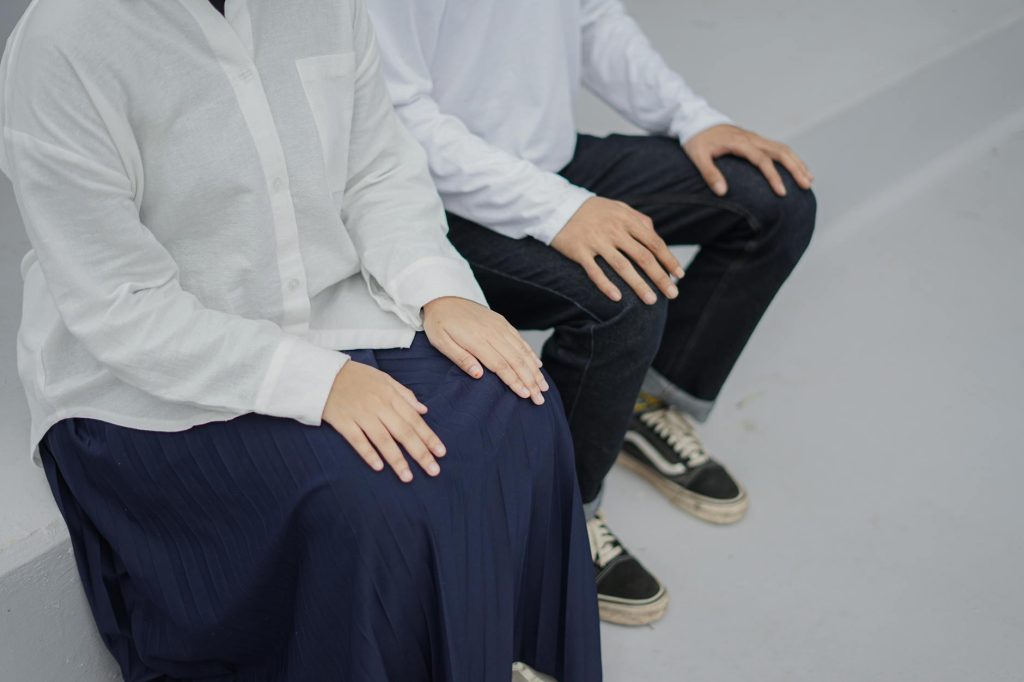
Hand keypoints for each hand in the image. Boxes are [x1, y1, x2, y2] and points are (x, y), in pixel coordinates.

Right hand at [322, 360, 445, 482]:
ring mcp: (360, 414)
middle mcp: (378, 406)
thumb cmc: (357, 376)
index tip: (441, 453)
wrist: (323, 373)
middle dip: (420, 453)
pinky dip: (368, 453)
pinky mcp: (343, 421)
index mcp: (390, 395)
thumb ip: (405, 395)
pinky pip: (357, 440)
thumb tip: (424, 410)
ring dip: (397, 460)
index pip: (414, 420)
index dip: (428, 437)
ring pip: (383, 440)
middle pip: (403, 432)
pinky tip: (378, 467)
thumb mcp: (384, 378)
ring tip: (408, 477)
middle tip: (433, 470)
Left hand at [423, 296, 548, 404]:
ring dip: (534, 370)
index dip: (515, 381)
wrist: (443, 295)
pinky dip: (530, 353)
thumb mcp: (441, 342)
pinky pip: (520, 340)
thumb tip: (479, 375)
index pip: (501, 365)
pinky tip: (538, 365)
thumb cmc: (439, 322)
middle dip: (530, 381)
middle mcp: (492, 332)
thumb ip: (460, 358)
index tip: (526, 395)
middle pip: (516, 360)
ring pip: (522, 351)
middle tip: (540, 399)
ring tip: (544, 387)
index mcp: (477, 339)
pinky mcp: (502, 322)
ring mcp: (499, 326)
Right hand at [551, 196, 682, 304]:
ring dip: (638, 285)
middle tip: (672, 294)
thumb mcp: (618, 207)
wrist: (557, 205)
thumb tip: (654, 234)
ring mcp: (596, 241)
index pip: (654, 242)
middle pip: (643, 257)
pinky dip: (606, 285)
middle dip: (660, 277)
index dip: (668, 260)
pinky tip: (617, 298)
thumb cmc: (593, 210)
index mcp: (627, 219)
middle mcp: (614, 230)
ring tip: (651, 301)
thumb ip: (638, 219)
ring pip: (622, 266)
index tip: (679, 275)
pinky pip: (594, 271)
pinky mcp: (579, 251)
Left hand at [683, 124, 813, 196]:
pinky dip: (791, 158)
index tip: (782, 193)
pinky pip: (778, 148)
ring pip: (783, 148)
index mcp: (740, 143)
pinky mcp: (756, 140)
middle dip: (795, 169)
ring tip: (809, 180)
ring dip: (797, 163)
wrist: (697, 121)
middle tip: (806, 186)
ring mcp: (756, 138)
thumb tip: (722, 192)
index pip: (762, 160)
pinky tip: (798, 169)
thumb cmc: (697, 141)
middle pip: (780, 152)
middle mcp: (752, 138)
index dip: (773, 176)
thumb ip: (709, 174)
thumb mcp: (697, 157)